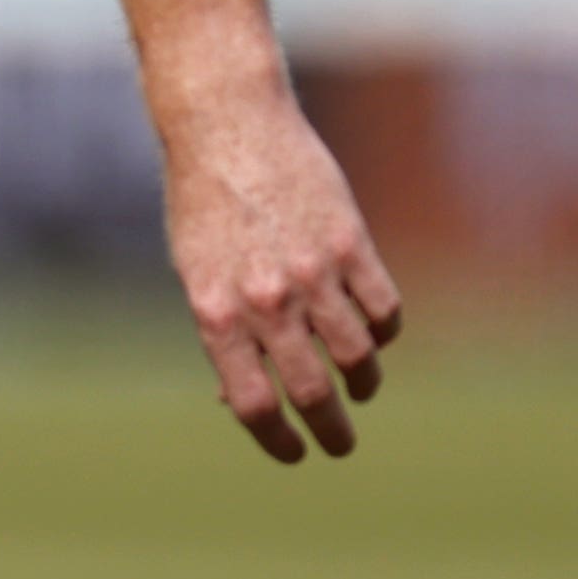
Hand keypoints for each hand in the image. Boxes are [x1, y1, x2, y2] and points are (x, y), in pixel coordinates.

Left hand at [159, 86, 400, 461]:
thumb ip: (220, 332)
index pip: (251, 403)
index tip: (295, 453)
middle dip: (332, 431)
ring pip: (358, 357)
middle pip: (312, 392)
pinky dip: (384, 332)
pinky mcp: (352, 243)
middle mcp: (265, 301)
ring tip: (361, 387)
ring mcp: (313, 273)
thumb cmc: (203, 204)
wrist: (228, 125)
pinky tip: (375, 335)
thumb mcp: (194, 272)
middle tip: (340, 444)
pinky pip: (384, 311)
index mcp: (215, 313)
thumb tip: (236, 395)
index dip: (276, 440)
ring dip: (363, 382)